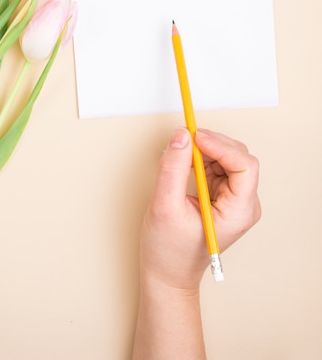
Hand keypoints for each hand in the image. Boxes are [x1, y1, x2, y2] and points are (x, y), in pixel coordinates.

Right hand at [139, 127, 260, 291]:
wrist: (167, 274)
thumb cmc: (169, 251)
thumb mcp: (165, 206)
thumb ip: (172, 168)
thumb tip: (181, 136)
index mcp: (238, 212)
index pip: (244, 166)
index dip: (220, 146)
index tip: (194, 137)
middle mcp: (242, 204)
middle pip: (238, 158)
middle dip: (211, 144)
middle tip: (183, 139)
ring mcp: (234, 200)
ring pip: (227, 158)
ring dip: (204, 149)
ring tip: (178, 154)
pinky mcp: (222, 195)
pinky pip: (217, 165)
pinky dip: (200, 157)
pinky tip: (182, 163)